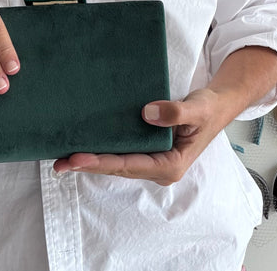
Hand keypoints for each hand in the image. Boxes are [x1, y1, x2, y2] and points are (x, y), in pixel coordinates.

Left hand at [53, 88, 225, 185]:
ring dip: (91, 162)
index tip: (79, 158)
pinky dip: (102, 153)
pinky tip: (83, 150)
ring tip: (63, 160)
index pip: (130, 165)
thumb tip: (148, 114)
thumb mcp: (198, 108)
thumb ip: (177, 112)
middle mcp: (158, 168)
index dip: (102, 162)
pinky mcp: (148, 153)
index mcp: (171, 165)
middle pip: (118, 169)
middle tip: (60, 162)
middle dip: (89, 166)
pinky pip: (121, 155)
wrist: (215, 108)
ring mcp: (152, 162)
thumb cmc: (209, 109)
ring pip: (117, 165)